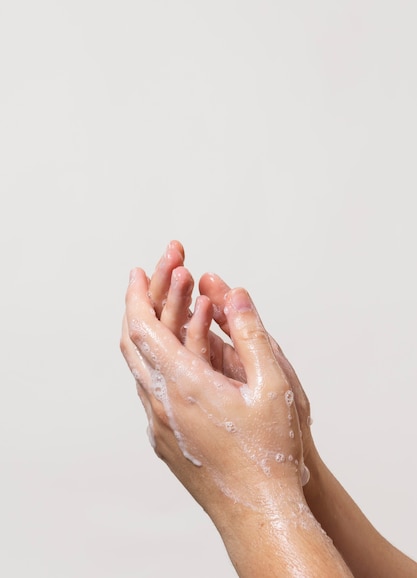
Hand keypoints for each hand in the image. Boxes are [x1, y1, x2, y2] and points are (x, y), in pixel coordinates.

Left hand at [147, 241, 313, 470]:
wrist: (259, 513)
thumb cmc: (270, 452)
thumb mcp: (273, 384)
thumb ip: (251, 332)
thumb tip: (233, 292)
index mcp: (183, 385)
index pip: (142, 328)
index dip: (137, 294)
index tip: (138, 270)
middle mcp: (161, 404)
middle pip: (134, 343)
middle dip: (141, 303)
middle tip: (151, 276)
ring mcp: (160, 425)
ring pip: (142, 366)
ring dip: (154, 332)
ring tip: (174, 307)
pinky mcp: (166, 440)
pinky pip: (153, 388)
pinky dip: (161, 359)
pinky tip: (181, 351)